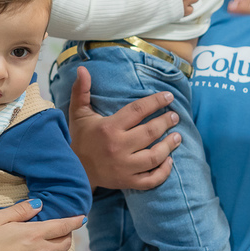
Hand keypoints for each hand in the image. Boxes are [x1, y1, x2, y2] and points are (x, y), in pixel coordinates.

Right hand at [0, 200, 79, 250]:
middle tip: (62, 230)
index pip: (63, 225)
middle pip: (66, 242)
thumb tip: (39, 204)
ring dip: (62, 248)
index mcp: (33, 234)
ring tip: (54, 243)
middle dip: (68, 234)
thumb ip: (20, 210)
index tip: (82, 218)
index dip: (75, 221)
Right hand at [68, 66, 180, 189]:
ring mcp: (124, 167)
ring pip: (154, 156)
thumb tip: (82, 69)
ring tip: (177, 136)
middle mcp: (118, 147)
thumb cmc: (79, 138)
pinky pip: (151, 179)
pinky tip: (169, 160)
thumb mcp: (78, 113)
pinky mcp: (127, 182)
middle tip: (175, 116)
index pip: (138, 110)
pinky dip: (163, 171)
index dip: (156, 101)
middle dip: (166, 122)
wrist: (72, 170)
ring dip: (169, 145)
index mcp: (109, 128)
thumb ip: (81, 90)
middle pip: (150, 132)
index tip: (169, 97)